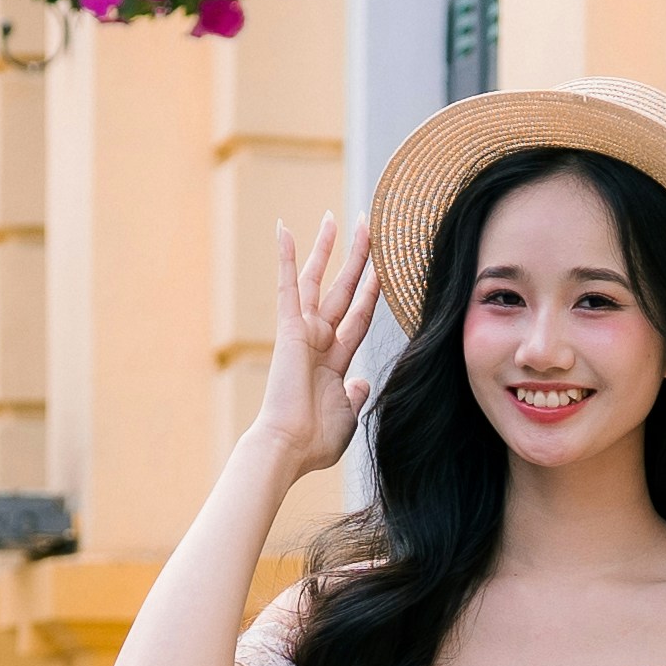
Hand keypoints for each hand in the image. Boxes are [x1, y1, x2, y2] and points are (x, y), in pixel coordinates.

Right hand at [247, 214, 383, 485]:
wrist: (290, 447)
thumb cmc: (315, 441)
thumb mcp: (348, 415)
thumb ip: (356, 394)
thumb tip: (361, 381)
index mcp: (334, 360)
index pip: (359, 316)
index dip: (371, 290)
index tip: (382, 266)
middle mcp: (319, 341)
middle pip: (344, 289)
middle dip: (356, 257)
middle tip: (366, 225)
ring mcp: (303, 333)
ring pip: (319, 281)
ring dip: (327, 248)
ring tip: (334, 217)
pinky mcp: (289, 330)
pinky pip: (288, 286)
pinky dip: (285, 258)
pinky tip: (283, 229)